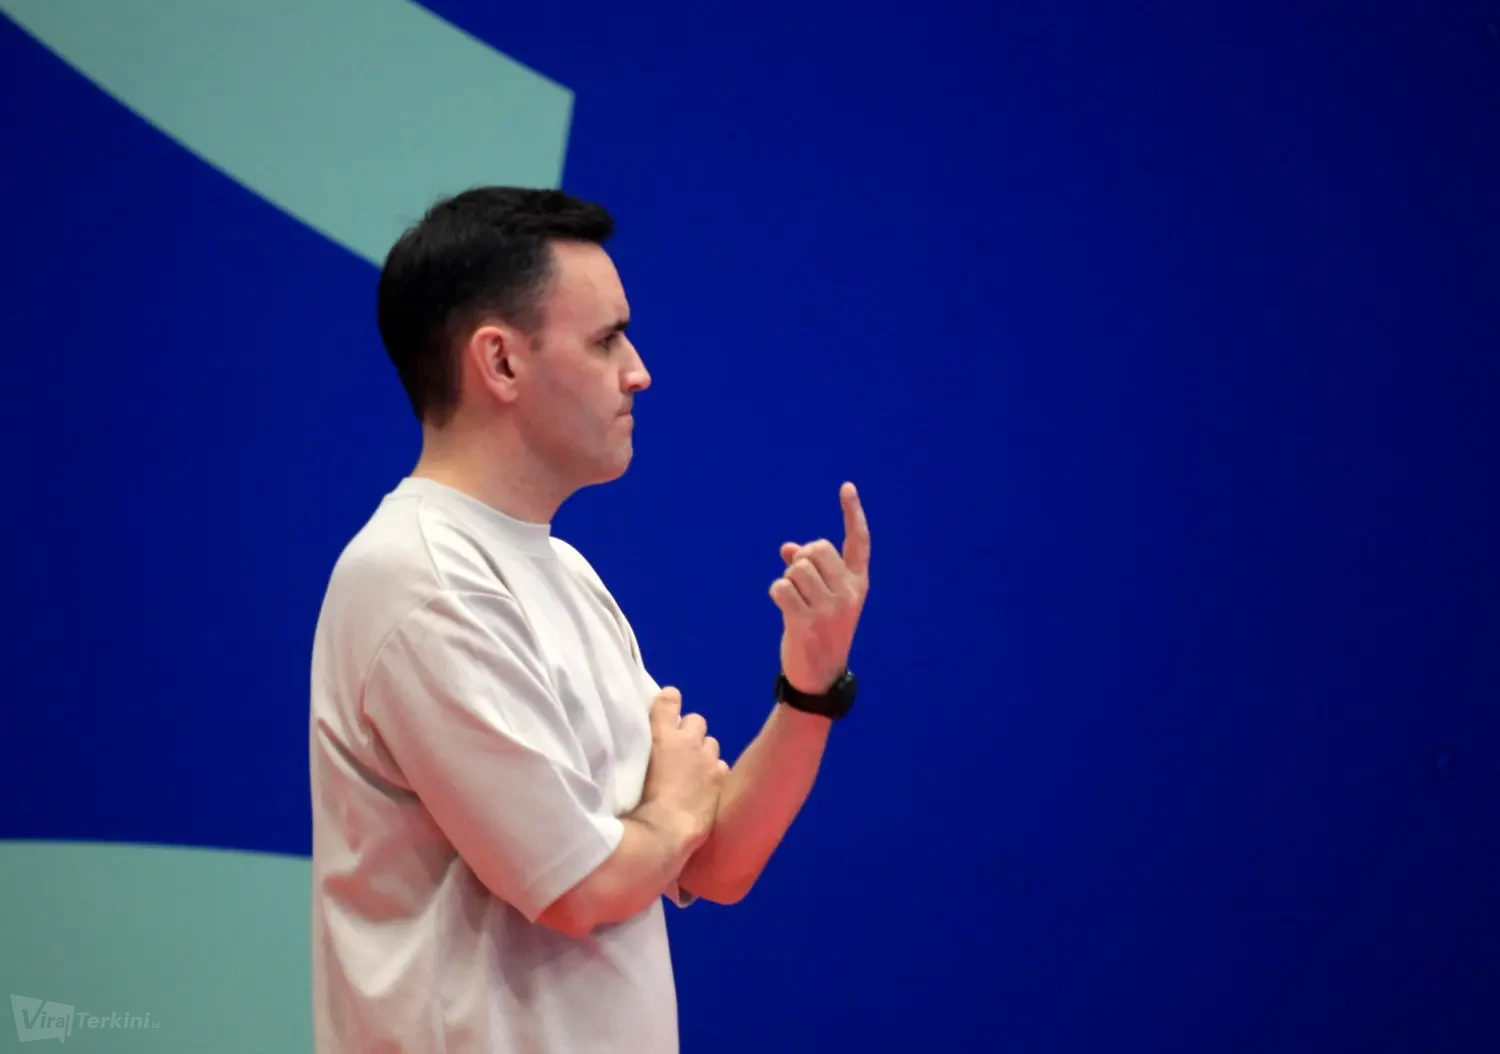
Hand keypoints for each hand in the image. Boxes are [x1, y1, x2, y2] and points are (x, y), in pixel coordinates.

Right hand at [641, 687, 729, 843]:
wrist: (664, 831)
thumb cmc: (635, 803)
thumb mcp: (627, 770)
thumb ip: (634, 752)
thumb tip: (635, 751)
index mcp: (661, 735)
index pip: (669, 700)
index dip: (669, 700)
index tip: (667, 706)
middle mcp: (687, 740)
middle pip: (695, 719)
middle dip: (689, 730)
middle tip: (679, 748)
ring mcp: (707, 759)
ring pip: (711, 742)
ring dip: (702, 751)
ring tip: (693, 767)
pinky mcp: (719, 778)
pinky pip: (720, 765)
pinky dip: (713, 771)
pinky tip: (705, 784)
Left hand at [770, 482, 871, 693]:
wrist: (820, 676)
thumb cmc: (820, 631)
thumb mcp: (824, 599)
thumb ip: (810, 571)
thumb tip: (788, 548)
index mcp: (858, 584)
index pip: (859, 542)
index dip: (852, 513)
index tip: (846, 487)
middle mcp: (848, 593)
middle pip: (816, 549)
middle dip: (801, 560)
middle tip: (802, 582)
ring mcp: (830, 608)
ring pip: (796, 569)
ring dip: (787, 581)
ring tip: (795, 601)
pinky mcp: (807, 622)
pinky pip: (781, 588)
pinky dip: (777, 593)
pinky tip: (784, 608)